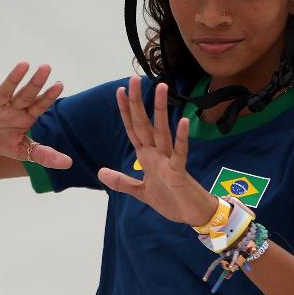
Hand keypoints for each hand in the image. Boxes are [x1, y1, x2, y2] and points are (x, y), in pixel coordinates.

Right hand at [0, 61, 71, 168]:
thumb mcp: (21, 150)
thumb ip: (43, 154)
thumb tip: (68, 163)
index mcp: (24, 116)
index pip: (38, 105)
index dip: (48, 96)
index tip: (59, 85)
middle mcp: (11, 107)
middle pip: (25, 95)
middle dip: (35, 83)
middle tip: (46, 67)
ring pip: (5, 91)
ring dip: (13, 79)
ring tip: (23, 65)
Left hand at [97, 76, 215, 225]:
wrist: (193, 215)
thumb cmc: (171, 200)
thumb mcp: (140, 191)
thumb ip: (121, 182)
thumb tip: (100, 172)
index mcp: (147, 157)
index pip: (133, 129)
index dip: (125, 111)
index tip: (119, 90)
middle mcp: (157, 154)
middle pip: (144, 124)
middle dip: (137, 103)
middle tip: (133, 79)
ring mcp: (168, 161)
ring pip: (162, 132)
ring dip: (160, 111)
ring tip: (161, 89)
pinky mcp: (179, 172)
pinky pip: (179, 153)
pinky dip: (181, 139)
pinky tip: (182, 122)